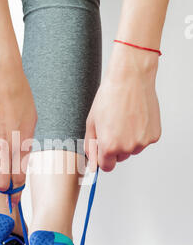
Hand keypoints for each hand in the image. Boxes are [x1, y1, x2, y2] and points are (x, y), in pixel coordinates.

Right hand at [0, 50, 36, 204]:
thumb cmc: (18, 96)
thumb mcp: (31, 122)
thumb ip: (24, 144)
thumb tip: (19, 162)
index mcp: (21, 143)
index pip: (18, 179)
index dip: (16, 189)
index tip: (15, 192)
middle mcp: (2, 145)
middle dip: (3, 185)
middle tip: (5, 181)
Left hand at [85, 44, 160, 171]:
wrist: (130, 79)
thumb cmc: (109, 97)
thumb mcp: (92, 122)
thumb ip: (91, 146)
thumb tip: (91, 162)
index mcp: (109, 146)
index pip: (106, 166)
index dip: (103, 157)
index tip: (103, 148)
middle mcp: (127, 147)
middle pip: (120, 158)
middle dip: (115, 147)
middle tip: (114, 126)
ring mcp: (143, 142)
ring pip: (132, 149)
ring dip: (128, 140)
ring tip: (124, 119)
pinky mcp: (154, 135)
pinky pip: (144, 140)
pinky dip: (140, 133)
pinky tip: (135, 117)